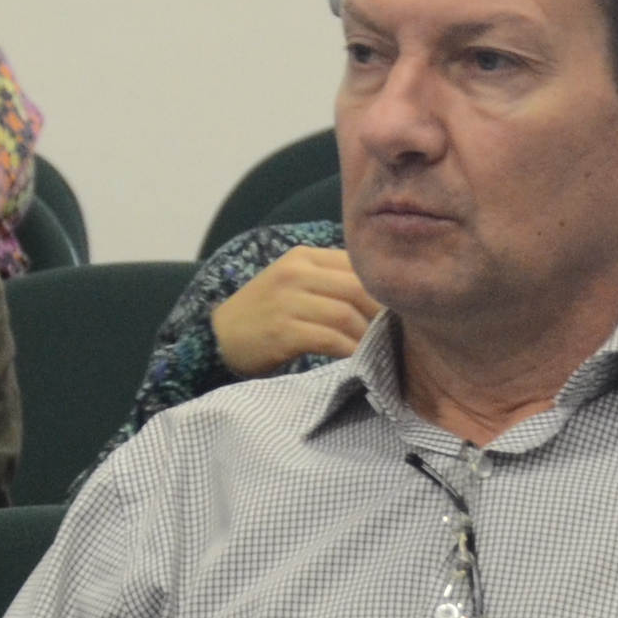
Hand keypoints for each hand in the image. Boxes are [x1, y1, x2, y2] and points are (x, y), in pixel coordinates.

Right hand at [211, 245, 381, 378]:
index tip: (399, 310)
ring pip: (345, 313)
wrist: (219, 338)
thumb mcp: (294, 284)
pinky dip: (349, 350)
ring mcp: (286, 300)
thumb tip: (386, 295)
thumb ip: (331, 281)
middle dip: (382, 312)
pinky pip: (328, 338)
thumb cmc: (266, 314)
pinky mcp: (281, 330)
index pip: (357, 264)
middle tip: (397, 333)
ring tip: (378, 350)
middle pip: (356, 287)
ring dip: (367, 335)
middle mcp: (295, 272)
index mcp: (303, 257)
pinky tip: (359, 360)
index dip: (383, 288)